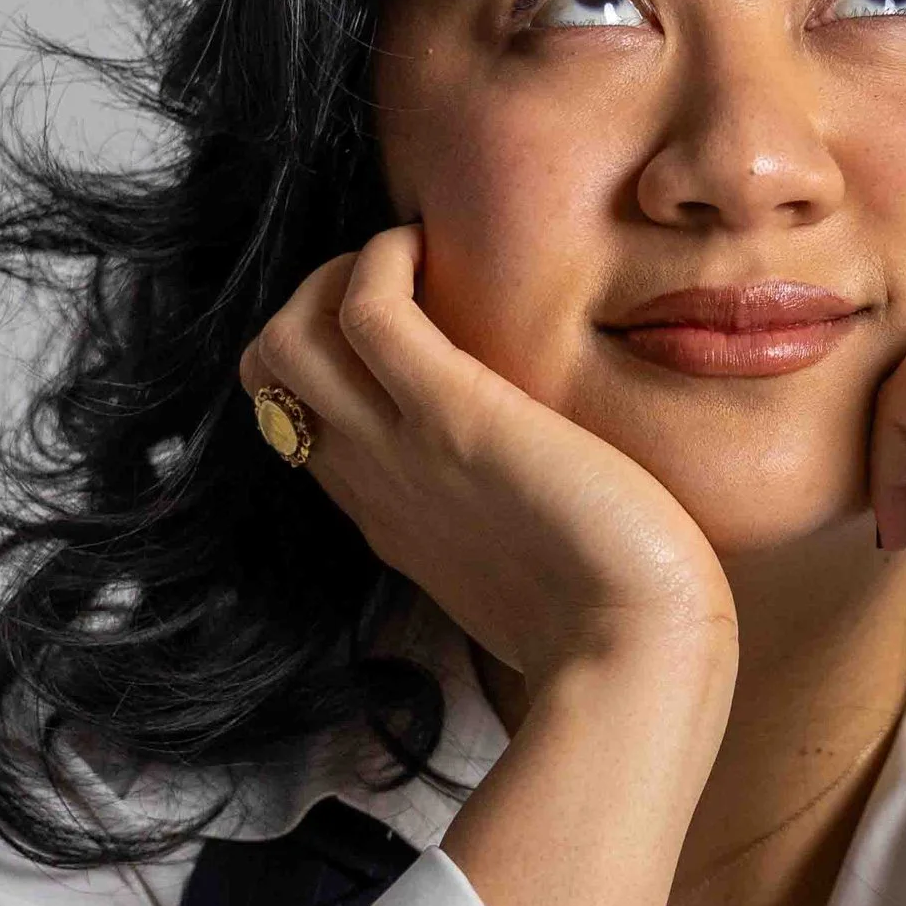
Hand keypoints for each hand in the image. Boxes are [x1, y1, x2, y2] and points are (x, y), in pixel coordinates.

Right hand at [238, 224, 736, 681]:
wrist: (635, 655)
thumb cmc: (611, 630)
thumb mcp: (527, 578)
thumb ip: (504, 533)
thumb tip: (545, 509)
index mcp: (392, 520)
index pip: (307, 425)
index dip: (332, 363)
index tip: (402, 330)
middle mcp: (376, 482)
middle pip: (271, 375)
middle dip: (311, 302)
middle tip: (398, 282)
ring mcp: (401, 449)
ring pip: (287, 339)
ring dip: (335, 273)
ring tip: (410, 260)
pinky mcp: (452, 415)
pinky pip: (367, 308)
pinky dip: (381, 258)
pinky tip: (432, 250)